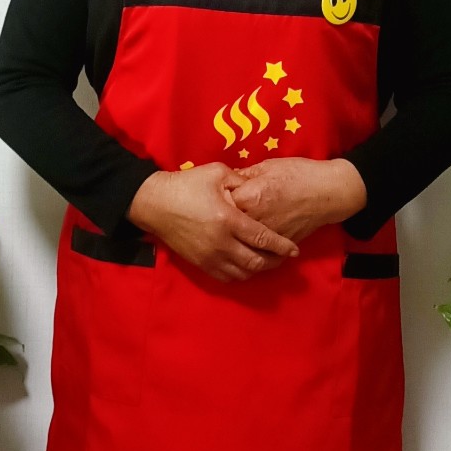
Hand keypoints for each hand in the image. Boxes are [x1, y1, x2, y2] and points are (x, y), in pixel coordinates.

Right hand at [127, 164, 299, 282]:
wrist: (155, 204)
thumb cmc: (187, 184)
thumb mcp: (217, 173)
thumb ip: (241, 180)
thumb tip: (256, 186)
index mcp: (228, 220)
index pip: (263, 239)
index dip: (282, 246)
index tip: (294, 249)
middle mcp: (221, 243)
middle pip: (256, 262)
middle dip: (274, 262)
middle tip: (284, 257)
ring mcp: (210, 256)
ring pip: (242, 273)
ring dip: (258, 270)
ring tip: (267, 262)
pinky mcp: (200, 263)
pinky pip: (226, 278)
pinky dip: (240, 275)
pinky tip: (246, 266)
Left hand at [226, 157, 366, 244]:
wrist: (328, 191)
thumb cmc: (299, 173)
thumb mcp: (269, 166)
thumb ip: (245, 174)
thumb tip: (227, 180)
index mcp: (252, 195)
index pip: (221, 203)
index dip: (216, 201)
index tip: (214, 200)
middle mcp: (257, 218)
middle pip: (228, 227)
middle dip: (222, 224)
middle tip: (218, 220)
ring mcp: (268, 234)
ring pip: (242, 245)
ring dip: (234, 243)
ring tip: (228, 238)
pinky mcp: (280, 244)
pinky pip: (261, 255)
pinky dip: (253, 254)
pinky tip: (246, 251)